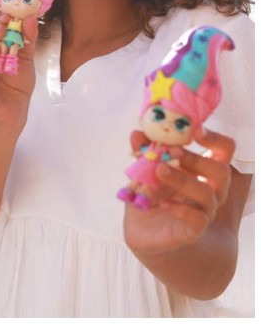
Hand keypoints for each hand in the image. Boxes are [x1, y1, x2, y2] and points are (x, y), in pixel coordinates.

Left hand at [124, 127, 234, 255]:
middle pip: (220, 170)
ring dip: (182, 179)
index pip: (223, 150)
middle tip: (171, 151)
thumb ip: (143, 152)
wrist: (145, 231)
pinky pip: (197, 219)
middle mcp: (210, 188)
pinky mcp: (194, 230)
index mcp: (201, 169)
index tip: (195, 130)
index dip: (215, 139)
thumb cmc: (151, 194)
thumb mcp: (144, 170)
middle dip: (195, 158)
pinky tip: (162, 202)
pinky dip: (180, 208)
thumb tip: (137, 133)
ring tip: (159, 169)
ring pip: (207, 193)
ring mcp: (205, 210)